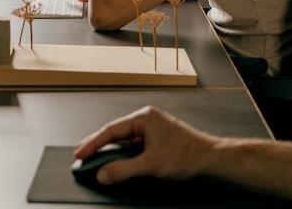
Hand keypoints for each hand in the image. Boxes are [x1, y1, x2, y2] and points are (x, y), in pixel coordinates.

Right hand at [73, 106, 216, 184]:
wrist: (211, 159)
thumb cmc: (188, 155)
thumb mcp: (150, 165)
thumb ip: (123, 169)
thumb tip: (103, 173)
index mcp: (144, 118)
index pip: (111, 130)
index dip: (92, 143)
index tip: (79, 154)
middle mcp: (147, 120)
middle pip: (115, 133)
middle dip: (98, 145)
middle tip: (81, 155)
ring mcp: (153, 129)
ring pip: (125, 140)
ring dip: (111, 151)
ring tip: (95, 159)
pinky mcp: (158, 139)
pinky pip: (134, 145)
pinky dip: (123, 154)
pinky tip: (117, 162)